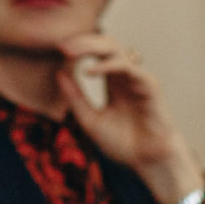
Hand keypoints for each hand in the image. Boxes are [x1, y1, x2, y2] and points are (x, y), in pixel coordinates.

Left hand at [55, 32, 204, 203]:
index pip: (95, 53)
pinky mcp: (149, 85)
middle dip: (82, 41)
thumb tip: (58, 73)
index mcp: (113, 80)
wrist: (148, 162)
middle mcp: (126, 75)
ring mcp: (138, 78)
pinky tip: (88, 72)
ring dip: (91, 47)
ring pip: (115, 49)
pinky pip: (127, 67)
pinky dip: (107, 65)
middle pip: (105, 44)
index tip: (56, 50)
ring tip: (70, 53)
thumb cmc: (123, 143)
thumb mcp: (90, 120)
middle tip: (61, 46)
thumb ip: (75, 97)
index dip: (77, 48)